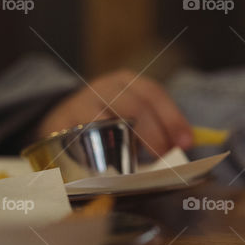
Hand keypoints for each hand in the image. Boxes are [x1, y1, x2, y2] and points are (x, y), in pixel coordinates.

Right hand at [36, 70, 192, 155]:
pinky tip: (110, 163)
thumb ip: (156, 128)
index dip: (172, 118)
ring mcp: (81, 103)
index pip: (154, 94)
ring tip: (139, 161)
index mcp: (127, 82)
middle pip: (135, 106)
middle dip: (155, 133)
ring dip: (127, 142)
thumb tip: (182, 147)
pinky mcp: (60, 123)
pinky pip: (82, 136)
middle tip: (165, 155)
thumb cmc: (106, 122)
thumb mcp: (131, 116)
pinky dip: (98, 150)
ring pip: (108, 120)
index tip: (186, 142)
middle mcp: (105, 87)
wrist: (58, 119)